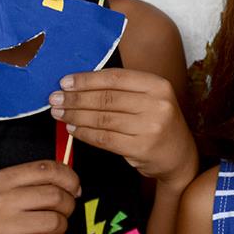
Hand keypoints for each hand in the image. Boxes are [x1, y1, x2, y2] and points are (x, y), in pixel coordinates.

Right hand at [0, 161, 78, 233]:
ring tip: (56, 227)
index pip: (48, 169)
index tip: (74, 187)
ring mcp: (3, 226)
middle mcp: (3, 199)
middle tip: (67, 210)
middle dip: (70, 203)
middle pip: (56, 195)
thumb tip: (66, 184)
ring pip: (54, 221)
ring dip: (63, 225)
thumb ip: (25, 181)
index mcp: (2, 178)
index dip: (70, 177)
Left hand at [50, 68, 194, 187]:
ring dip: (76, 115)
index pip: (115, 77)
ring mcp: (150, 126)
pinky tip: (73, 129)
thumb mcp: (149, 99)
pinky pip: (104, 138)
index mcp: (157, 85)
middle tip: (55, 99)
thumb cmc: (157, 123)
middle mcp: (157, 103)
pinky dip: (85, 133)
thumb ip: (122, 89)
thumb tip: (80, 83)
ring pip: (103, 118)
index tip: (65, 82)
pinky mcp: (141, 148)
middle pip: (107, 98)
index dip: (87, 80)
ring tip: (59, 113)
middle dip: (76, 98)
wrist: (179, 156)